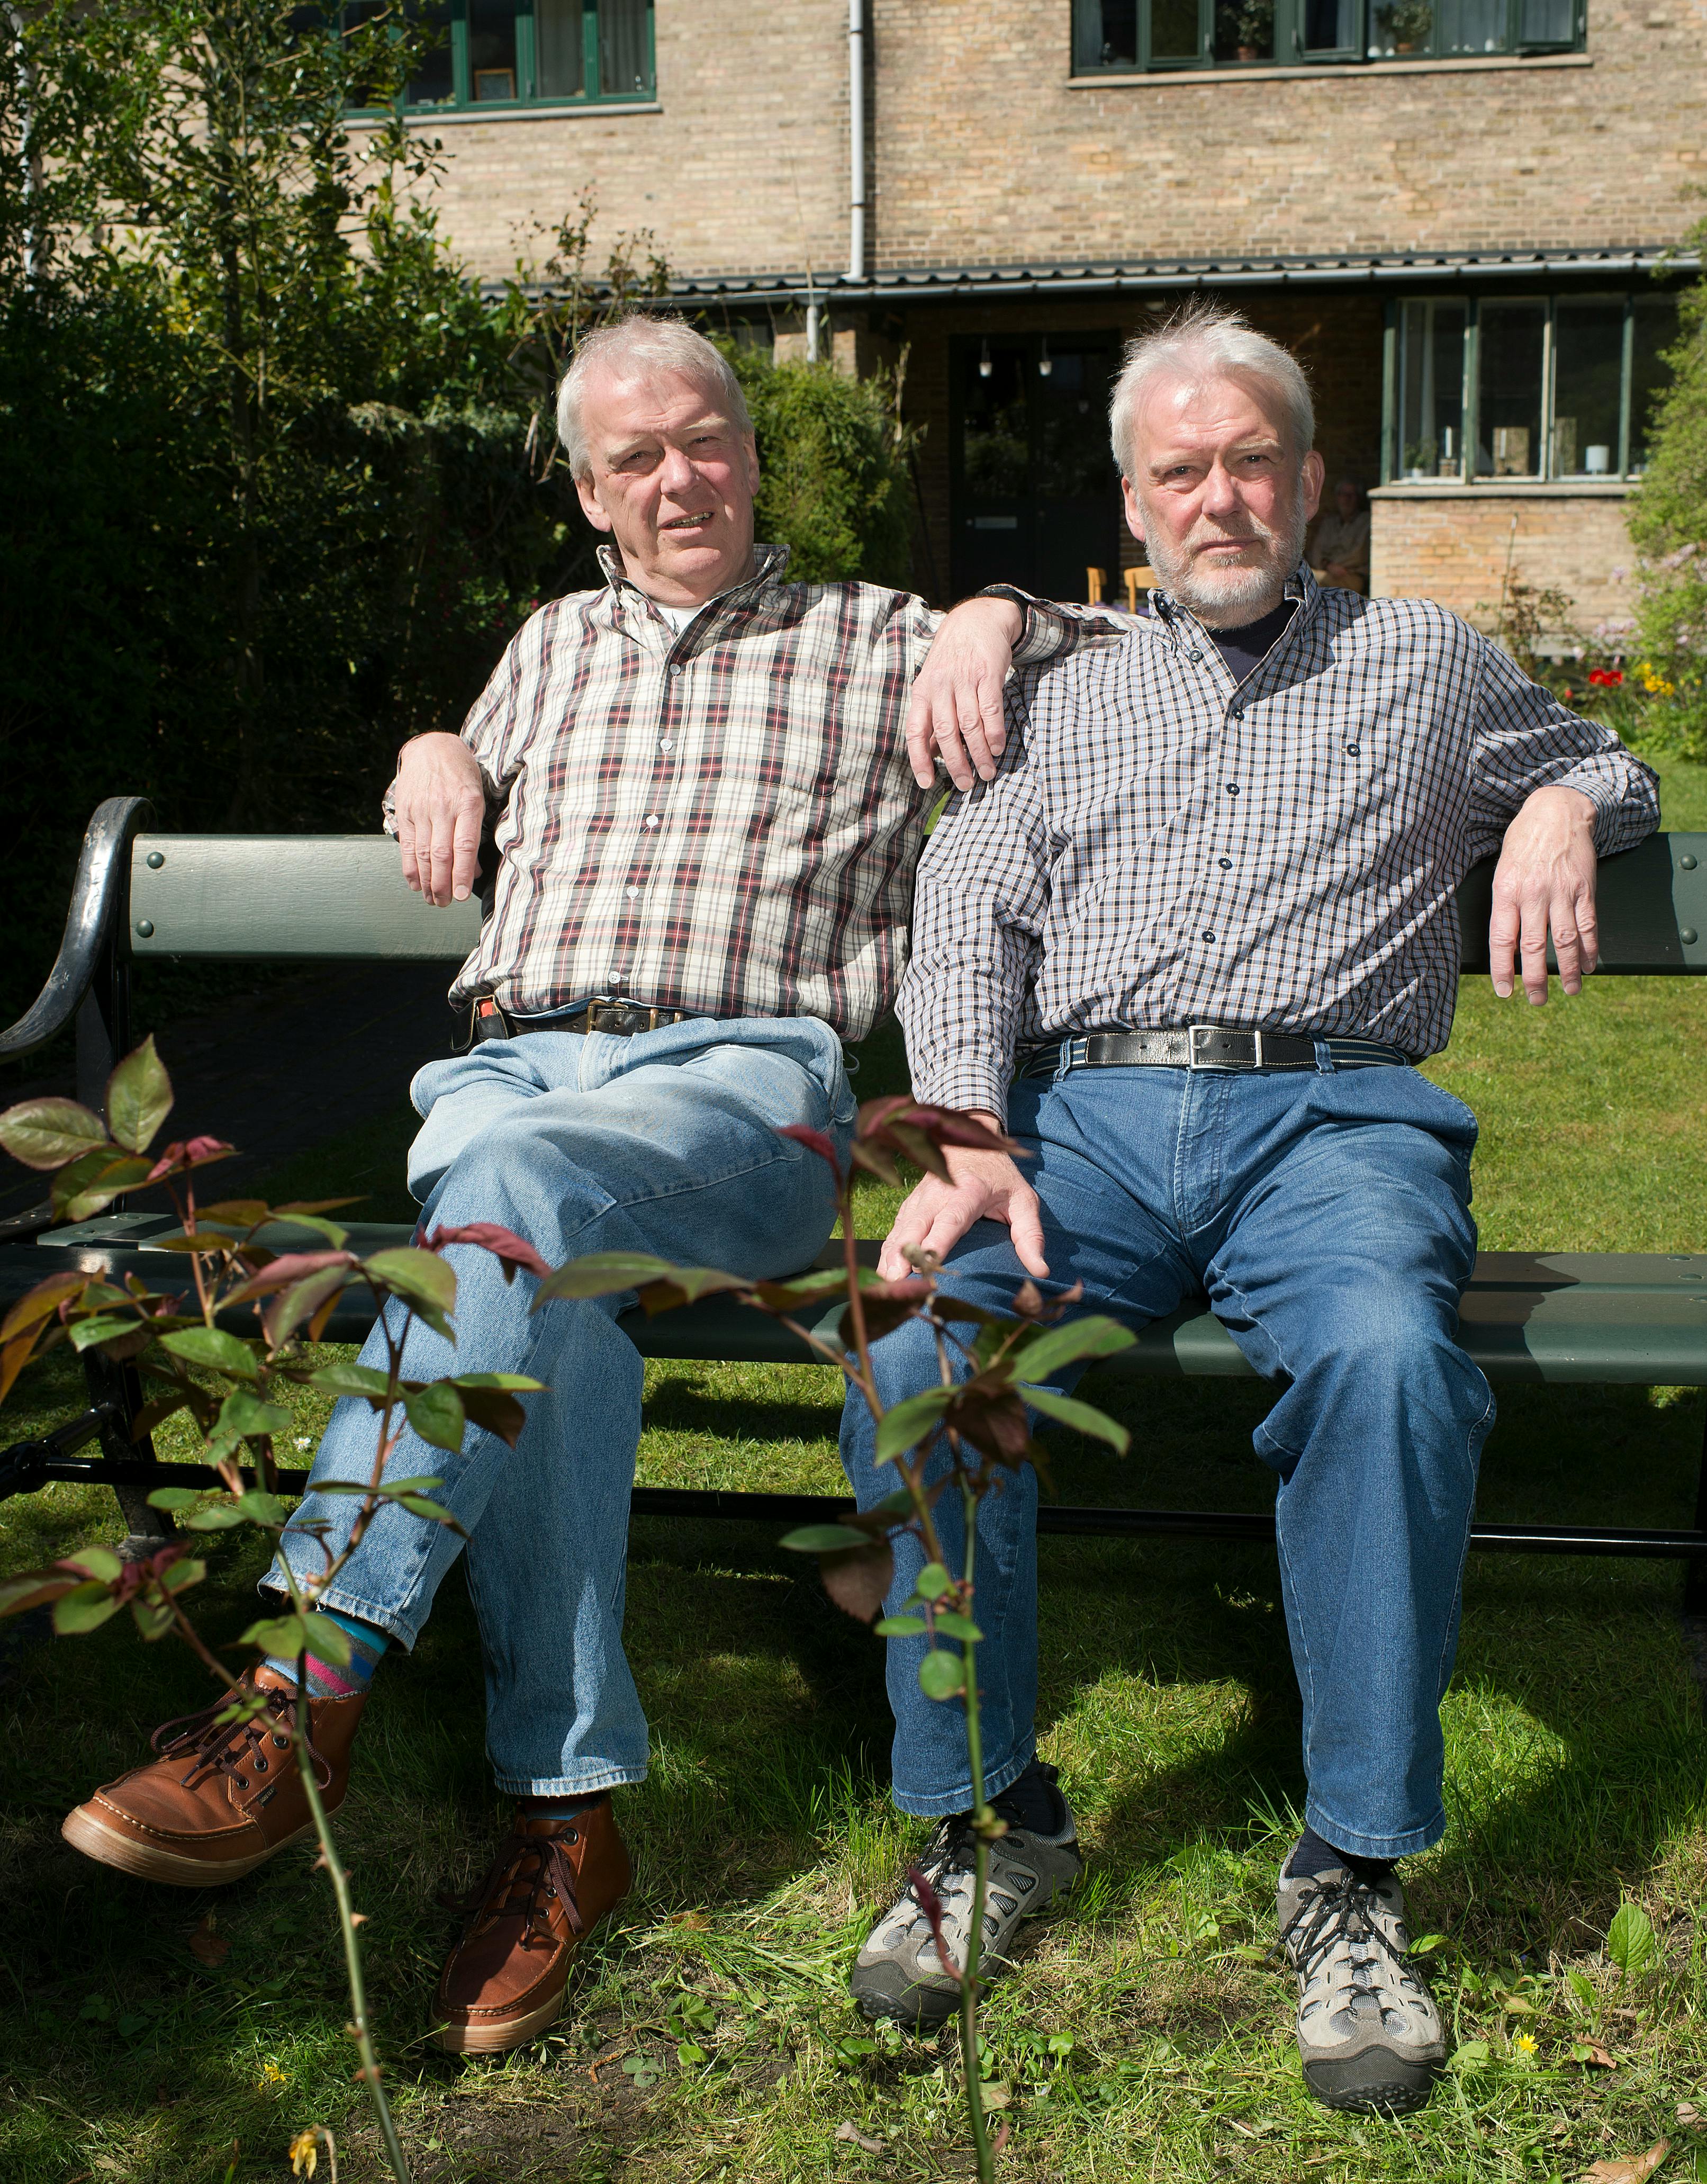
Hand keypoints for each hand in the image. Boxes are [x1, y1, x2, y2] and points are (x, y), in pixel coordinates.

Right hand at [394, 733, 485, 905]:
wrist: (432, 748)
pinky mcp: (405, 811)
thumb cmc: (462, 776)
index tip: (462, 896)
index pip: (464, 845)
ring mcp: (421, 809)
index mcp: (467, 802)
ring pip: (422, 853)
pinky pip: (406, 845)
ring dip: (427, 882)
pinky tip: (416, 884)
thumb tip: (475, 872)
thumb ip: (476, 833)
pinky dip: (410, 868)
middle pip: (440, 854)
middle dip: (443, 884)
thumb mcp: (478, 797)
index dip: (462, 873)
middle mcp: (443, 807)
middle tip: (446, 904)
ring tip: (433, 900)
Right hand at [877, 1112, 1048, 1280]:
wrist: (970, 1140)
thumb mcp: (1024, 1199)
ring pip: (900, 1228)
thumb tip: (1041, 1270)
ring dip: (892, 1254)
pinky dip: (887, 1249)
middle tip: (897, 1279)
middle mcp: (937, 1194)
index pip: (951, 1219)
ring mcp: (919, 1199)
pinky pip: (894, 1229)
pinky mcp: (909, 1206)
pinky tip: (884, 1271)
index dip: (938, 1239)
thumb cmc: (1000, 1177)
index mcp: (968, 1192)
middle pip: (916, 1225)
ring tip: (886, 1281)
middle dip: (905, 1252)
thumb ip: (1031, 1234)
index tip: (929, 1259)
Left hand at [905, 596, 1025, 792]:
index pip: (916, 731)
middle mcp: (940, 686)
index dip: (919, 759)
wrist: (975, 620)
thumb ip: (933, 717)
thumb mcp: (933, 684)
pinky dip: (994, 731)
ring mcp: (964, 679)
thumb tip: (931, 754)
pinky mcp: (987, 673)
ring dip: (979, 752)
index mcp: (922, 692)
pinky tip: (997, 748)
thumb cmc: (952, 661)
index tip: (927, 783)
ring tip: (986, 773)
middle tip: (966, 785)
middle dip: (956, 763)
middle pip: (945, 732)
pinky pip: (990, 708)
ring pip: (970, 724)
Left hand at [1488, 784, 1598, 1003]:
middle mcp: (1534, 894)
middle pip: (1535, 947)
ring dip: (1569, 971)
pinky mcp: (1585, 888)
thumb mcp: (1502, 870)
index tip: (1505, 992)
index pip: (1503, 940)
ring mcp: (1562, 892)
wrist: (1556, 811)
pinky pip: (1589, 925)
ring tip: (1569, 990)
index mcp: (1506, 891)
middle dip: (1536, 979)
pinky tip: (1590, 965)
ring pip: (1565, 941)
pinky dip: (1590, 949)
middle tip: (1537, 1001)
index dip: (1503, 969)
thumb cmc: (1523, 843)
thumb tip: (1506, 944)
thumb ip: (1504, 905)